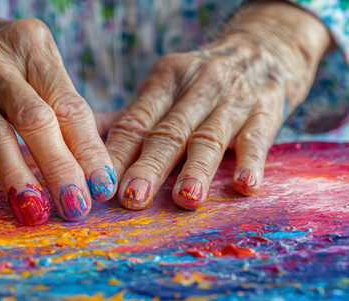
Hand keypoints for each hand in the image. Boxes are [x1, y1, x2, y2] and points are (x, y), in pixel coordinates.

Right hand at [0, 0, 116, 223]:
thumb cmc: (1, 56)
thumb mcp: (34, 59)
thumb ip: (60, 101)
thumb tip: (92, 161)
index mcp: (34, 49)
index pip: (69, 106)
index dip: (89, 149)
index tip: (102, 186)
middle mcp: (0, 64)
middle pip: (36, 121)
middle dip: (59, 168)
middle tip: (76, 207)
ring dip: (17, 178)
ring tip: (34, 213)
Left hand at [105, 1, 331, 209]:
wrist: (261, 52)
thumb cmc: (200, 83)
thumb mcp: (165, 88)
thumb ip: (131, 116)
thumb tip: (85, 143)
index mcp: (164, 81)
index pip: (136, 122)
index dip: (118, 155)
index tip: (102, 186)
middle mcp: (196, 87)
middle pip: (168, 132)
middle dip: (150, 167)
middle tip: (133, 198)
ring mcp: (232, 99)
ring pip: (209, 138)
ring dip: (196, 169)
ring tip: (186, 198)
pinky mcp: (264, 111)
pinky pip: (256, 138)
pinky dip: (250, 162)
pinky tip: (244, 185)